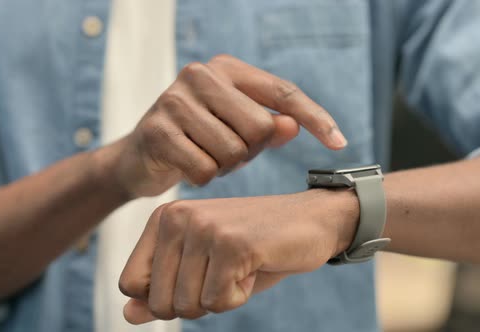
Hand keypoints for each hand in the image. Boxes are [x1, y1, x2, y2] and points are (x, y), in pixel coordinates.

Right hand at [108, 54, 346, 197]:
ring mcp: (175, 100)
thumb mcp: (239, 130)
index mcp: (227, 68)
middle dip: (251, 152)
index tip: (340, 143)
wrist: (139, 157)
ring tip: (206, 156)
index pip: (283, 92)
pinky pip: (205, 169)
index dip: (315, 118)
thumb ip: (270, 126)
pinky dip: (203, 177)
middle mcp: (201, 75)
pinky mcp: (158, 130)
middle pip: (261, 128)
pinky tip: (187, 166)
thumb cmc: (199, 139)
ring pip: (234, 152)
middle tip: (227, 152)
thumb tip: (293, 126)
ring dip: (226, 166)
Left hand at [118, 189, 358, 323]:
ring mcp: (204, 228)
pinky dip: (240, 296)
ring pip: (188, 304)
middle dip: (196, 302)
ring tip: (242, 264)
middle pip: (158, 302)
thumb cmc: (255, 247)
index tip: (200, 275)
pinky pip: (218, 301)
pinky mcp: (231, 244)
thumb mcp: (204, 270)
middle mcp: (177, 217)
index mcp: (164, 218)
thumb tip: (127, 315)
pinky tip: (255, 265)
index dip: (165, 297)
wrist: (311, 221)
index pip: (130, 284)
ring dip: (220, 298)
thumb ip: (163, 290)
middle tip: (226, 271)